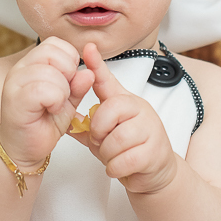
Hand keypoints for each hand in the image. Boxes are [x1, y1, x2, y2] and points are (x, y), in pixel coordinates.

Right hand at [0, 38, 94, 168]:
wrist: (23, 149)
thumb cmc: (42, 123)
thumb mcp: (67, 100)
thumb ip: (78, 85)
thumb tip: (88, 72)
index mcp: (31, 64)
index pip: (55, 43)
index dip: (69, 60)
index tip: (68, 80)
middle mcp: (20, 69)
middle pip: (52, 53)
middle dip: (67, 73)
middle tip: (63, 94)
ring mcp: (14, 83)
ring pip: (49, 72)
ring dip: (62, 91)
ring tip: (55, 104)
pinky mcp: (15, 100)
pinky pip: (44, 89)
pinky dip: (55, 100)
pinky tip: (50, 109)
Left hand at [74, 43, 178, 193]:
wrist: (156, 173)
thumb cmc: (128, 149)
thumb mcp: (104, 135)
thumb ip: (86, 125)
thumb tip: (64, 116)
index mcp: (125, 102)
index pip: (109, 81)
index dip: (97, 65)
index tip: (87, 47)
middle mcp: (140, 109)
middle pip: (108, 112)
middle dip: (99, 132)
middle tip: (102, 142)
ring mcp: (150, 129)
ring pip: (116, 139)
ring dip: (108, 154)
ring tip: (113, 156)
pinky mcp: (154, 152)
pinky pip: (124, 160)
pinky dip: (116, 168)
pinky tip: (120, 167)